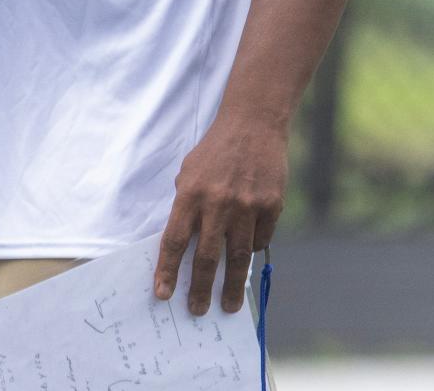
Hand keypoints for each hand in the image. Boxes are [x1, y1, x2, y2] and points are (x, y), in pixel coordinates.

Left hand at [153, 116, 287, 314]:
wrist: (253, 124)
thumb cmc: (216, 150)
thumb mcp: (189, 171)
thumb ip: (187, 205)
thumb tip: (184, 244)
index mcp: (191, 193)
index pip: (174, 240)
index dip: (168, 270)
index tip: (163, 294)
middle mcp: (217, 203)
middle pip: (206, 257)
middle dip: (200, 289)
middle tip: (196, 310)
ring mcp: (246, 206)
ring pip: (237, 257)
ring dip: (231, 286)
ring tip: (228, 306)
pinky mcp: (270, 207)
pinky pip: (259, 240)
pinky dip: (251, 249)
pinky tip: (246, 253)